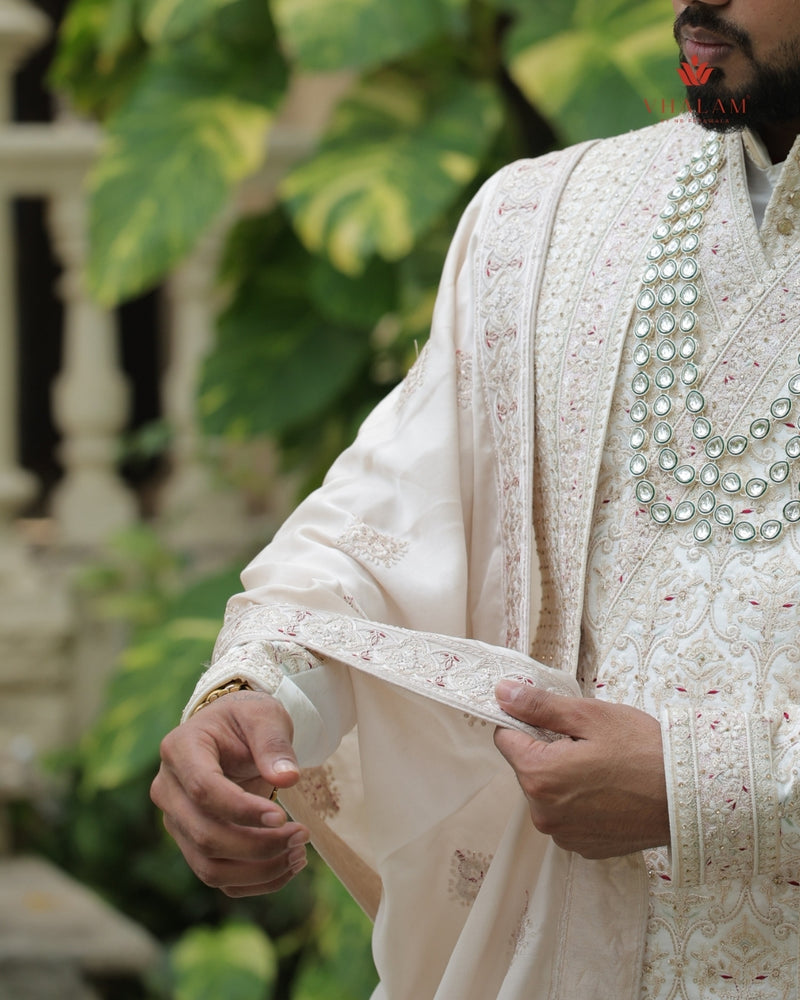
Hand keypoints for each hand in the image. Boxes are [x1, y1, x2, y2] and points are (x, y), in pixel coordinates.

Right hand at [151, 690, 310, 896]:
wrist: (233, 733)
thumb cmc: (247, 719)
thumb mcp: (264, 715)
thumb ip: (274, 743)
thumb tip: (288, 778)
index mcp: (179, 749)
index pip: (204, 790)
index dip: (242, 809)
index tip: (282, 815)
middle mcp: (168, 790)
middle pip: (205, 835)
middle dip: (258, 845)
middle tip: (301, 835)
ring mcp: (177, 821)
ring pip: (209, 867)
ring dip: (259, 870)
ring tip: (299, 854)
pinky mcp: (192, 844)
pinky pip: (219, 877)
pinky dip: (255, 881)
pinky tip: (287, 865)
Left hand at [493, 680, 668, 858]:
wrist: (692, 798)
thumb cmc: (644, 751)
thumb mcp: (590, 716)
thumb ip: (539, 706)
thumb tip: (502, 692)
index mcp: (539, 777)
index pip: (505, 738)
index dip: (526, 722)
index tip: (554, 719)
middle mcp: (543, 814)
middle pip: (527, 767)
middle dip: (548, 751)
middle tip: (588, 743)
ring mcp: (564, 835)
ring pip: (547, 793)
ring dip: (564, 777)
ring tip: (604, 767)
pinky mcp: (585, 847)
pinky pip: (568, 815)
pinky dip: (581, 801)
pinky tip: (610, 791)